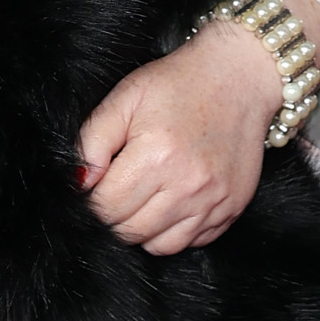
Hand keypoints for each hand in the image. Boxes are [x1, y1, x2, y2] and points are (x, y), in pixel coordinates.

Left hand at [78, 22, 284, 253]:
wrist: (240, 75)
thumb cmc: (178, 84)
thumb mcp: (125, 98)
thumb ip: (92, 141)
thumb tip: (79, 183)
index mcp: (156, 156)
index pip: (106, 208)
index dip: (92, 201)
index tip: (97, 185)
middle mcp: (188, 185)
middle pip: (130, 231)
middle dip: (114, 217)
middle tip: (117, 191)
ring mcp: (213, 200)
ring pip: (159, 245)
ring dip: (142, 229)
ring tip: (143, 198)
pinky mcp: (232, 208)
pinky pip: (191, 241)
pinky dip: (174, 231)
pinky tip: (171, 202)